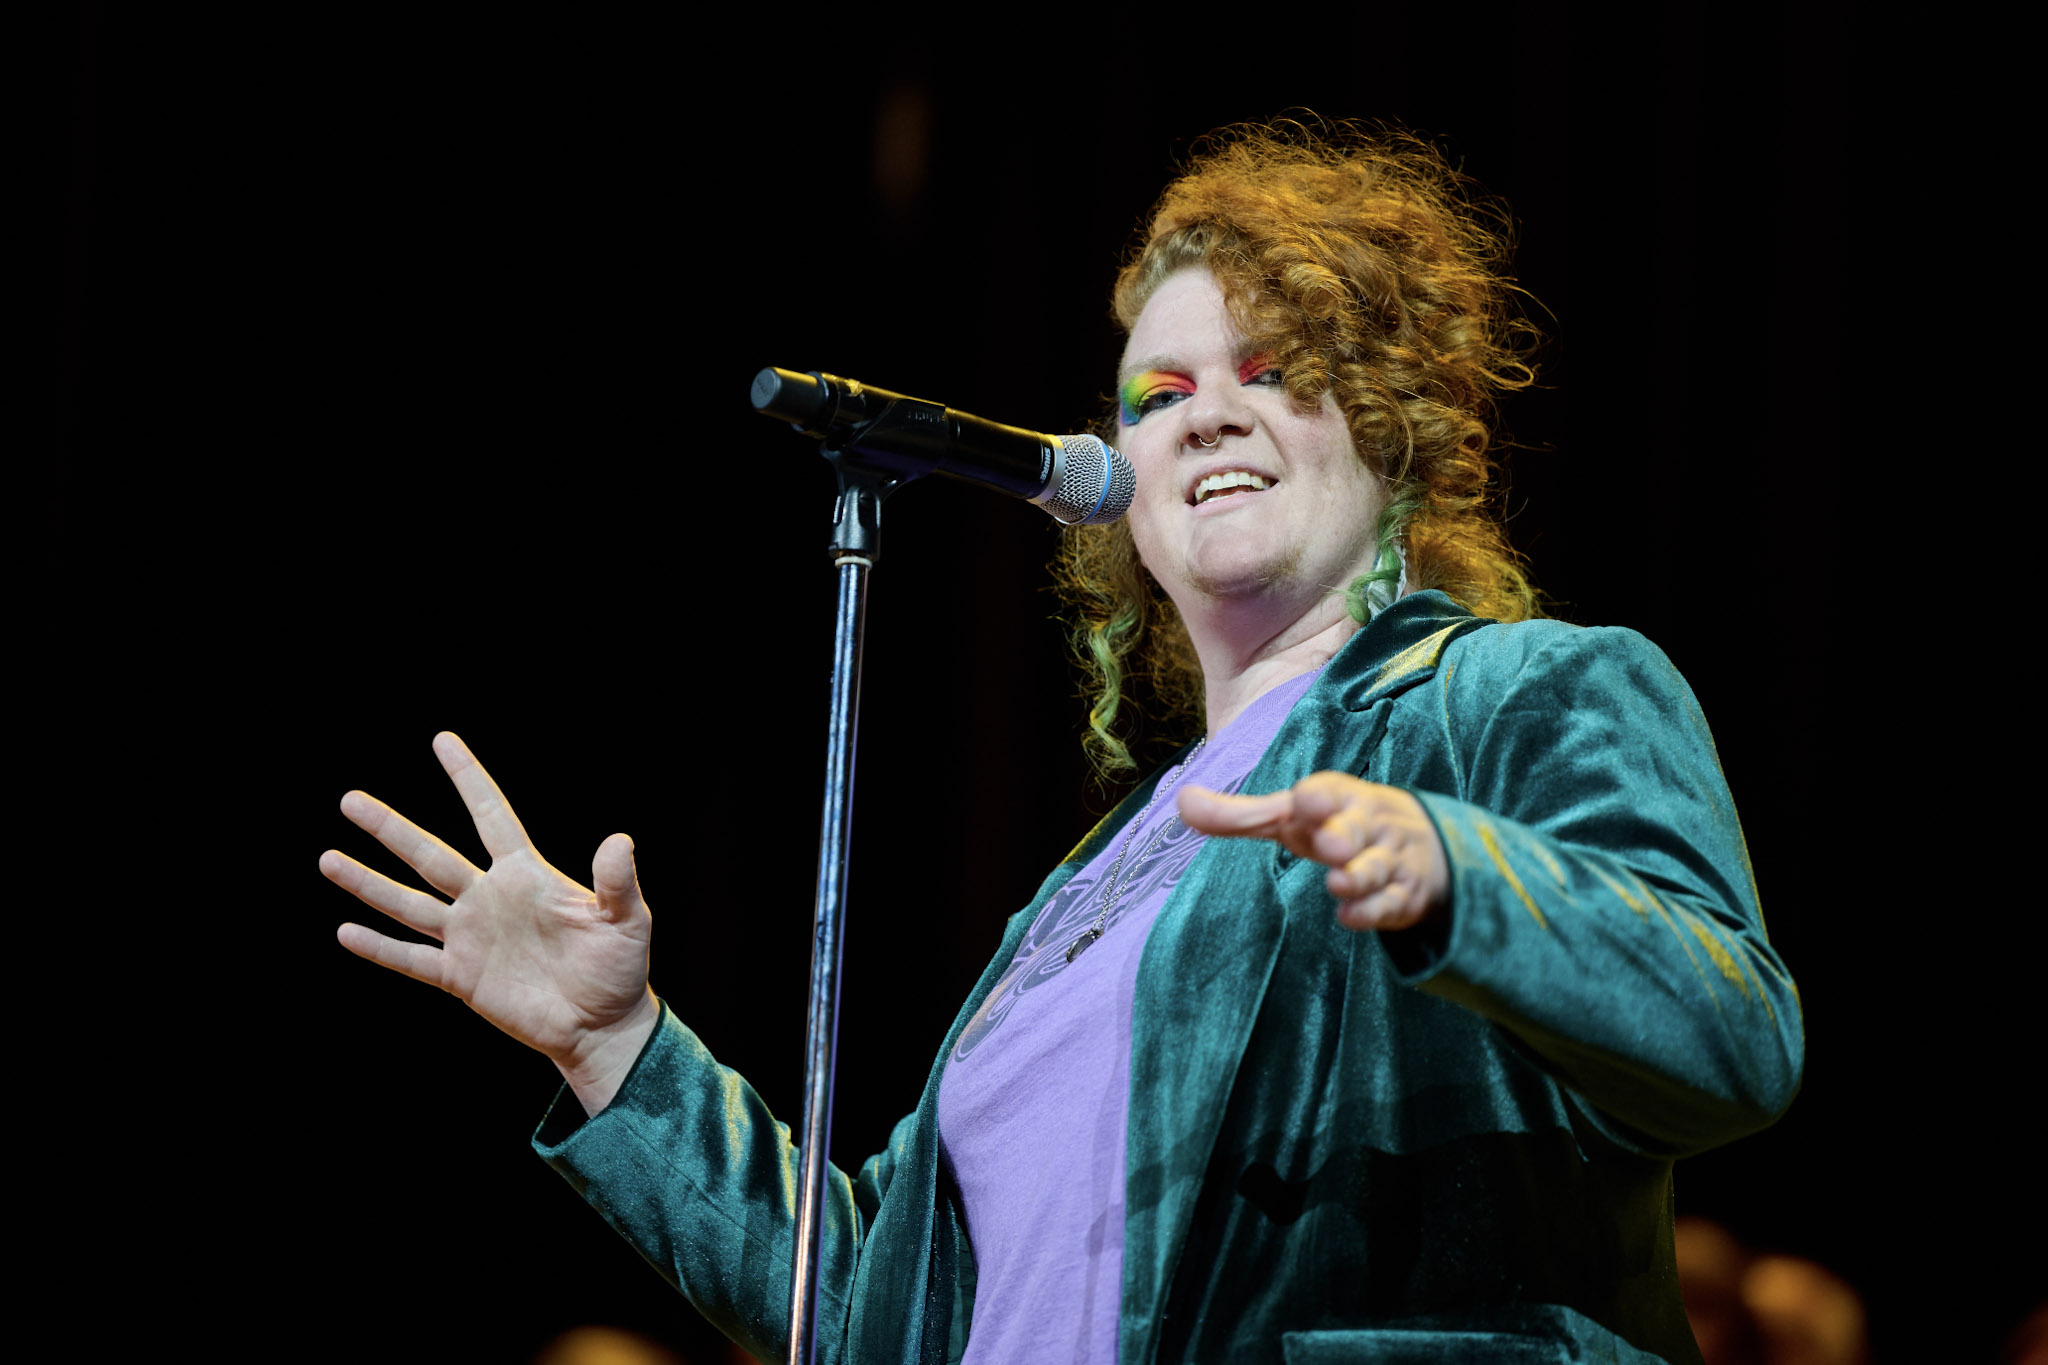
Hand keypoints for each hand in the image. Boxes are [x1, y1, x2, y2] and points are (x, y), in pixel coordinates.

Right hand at [321, 732, 658, 1113]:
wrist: (603, 1026)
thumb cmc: (619, 970)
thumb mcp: (628, 922)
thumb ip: (616, 883)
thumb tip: (619, 840)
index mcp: (526, 876)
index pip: (491, 816)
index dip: (468, 779)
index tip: (442, 740)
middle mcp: (489, 899)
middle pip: (430, 855)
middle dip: (391, 828)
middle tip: (349, 799)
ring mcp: (471, 938)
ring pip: (409, 903)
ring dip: (369, 882)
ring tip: (327, 858)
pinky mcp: (461, 978)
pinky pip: (412, 959)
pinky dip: (380, 948)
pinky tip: (345, 932)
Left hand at [1178, 772, 1448, 930]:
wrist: (1420, 847)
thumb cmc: (1338, 824)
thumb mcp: (1291, 817)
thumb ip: (1238, 815)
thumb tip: (1181, 801)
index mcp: (1337, 798)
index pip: (1329, 791)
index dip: (1318, 797)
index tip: (1306, 802)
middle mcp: (1365, 825)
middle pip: (1356, 827)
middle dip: (1344, 834)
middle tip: (1331, 844)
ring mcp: (1386, 861)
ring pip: (1374, 868)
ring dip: (1358, 875)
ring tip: (1338, 882)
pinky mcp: (1400, 897)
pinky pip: (1388, 905)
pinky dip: (1371, 911)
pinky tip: (1350, 916)